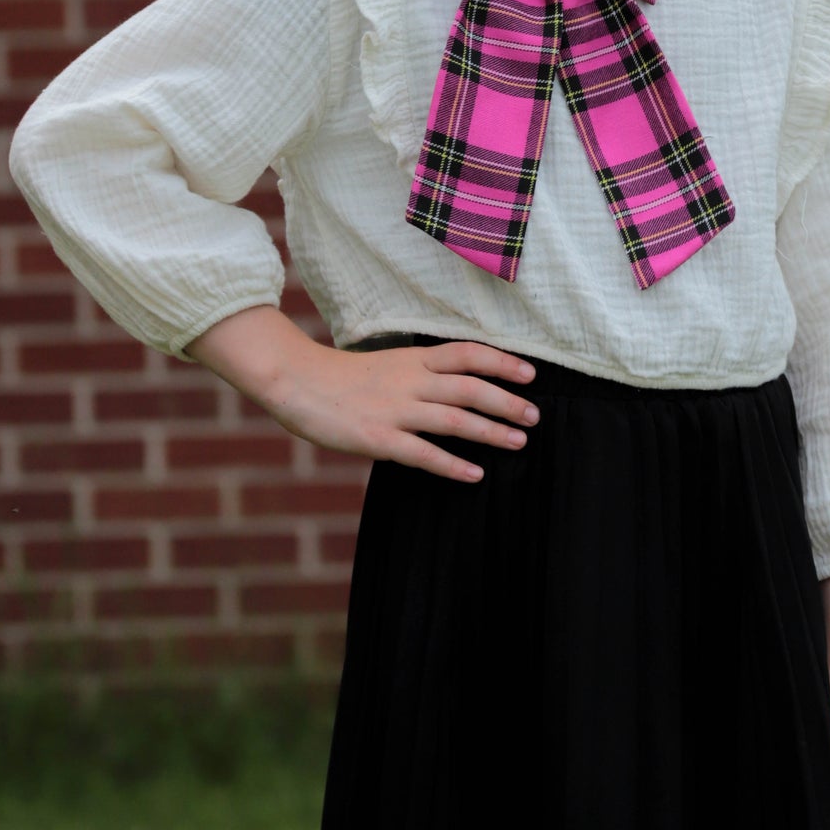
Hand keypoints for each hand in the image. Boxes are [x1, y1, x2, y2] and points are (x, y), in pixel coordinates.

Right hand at [261, 338, 540, 484]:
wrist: (294, 380)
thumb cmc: (339, 377)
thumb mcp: (386, 364)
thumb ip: (418, 374)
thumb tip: (452, 386)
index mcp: (413, 359)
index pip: (468, 354)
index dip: (502, 362)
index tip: (531, 373)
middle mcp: (410, 381)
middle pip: (471, 387)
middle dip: (507, 401)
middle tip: (535, 416)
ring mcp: (396, 410)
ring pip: (455, 419)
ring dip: (491, 431)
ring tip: (519, 441)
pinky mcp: (379, 438)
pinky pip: (423, 454)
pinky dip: (452, 465)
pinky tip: (475, 475)